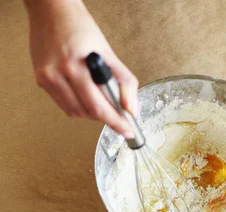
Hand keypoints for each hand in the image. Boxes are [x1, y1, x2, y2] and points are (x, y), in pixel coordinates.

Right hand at [24, 0, 137, 136]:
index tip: (127, 131)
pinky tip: (83, 92)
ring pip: (76, 113)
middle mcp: (59, 73)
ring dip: (91, 112)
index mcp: (77, 65)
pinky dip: (78, 105)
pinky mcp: (41, 81)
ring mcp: (48, 78)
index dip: (115, 122)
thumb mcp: (108, 51)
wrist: (51, 10)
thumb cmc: (79, 27)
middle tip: (118, 116)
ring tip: (98, 97)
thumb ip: (124, 81)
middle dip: (106, 117)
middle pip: (88, 112)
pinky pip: (65, 105)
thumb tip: (131, 109)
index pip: (99, 106)